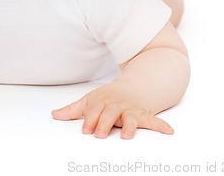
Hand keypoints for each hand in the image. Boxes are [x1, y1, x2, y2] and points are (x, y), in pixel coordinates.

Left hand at [51, 83, 173, 138]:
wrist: (133, 87)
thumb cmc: (107, 98)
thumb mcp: (89, 101)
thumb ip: (73, 110)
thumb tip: (54, 115)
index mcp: (102, 101)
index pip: (94, 109)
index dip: (90, 119)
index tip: (86, 129)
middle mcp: (117, 105)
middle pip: (110, 113)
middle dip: (105, 123)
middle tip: (100, 134)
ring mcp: (131, 109)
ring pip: (130, 117)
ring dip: (130, 126)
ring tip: (128, 136)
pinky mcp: (143, 114)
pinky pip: (153, 120)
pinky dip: (161, 126)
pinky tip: (169, 132)